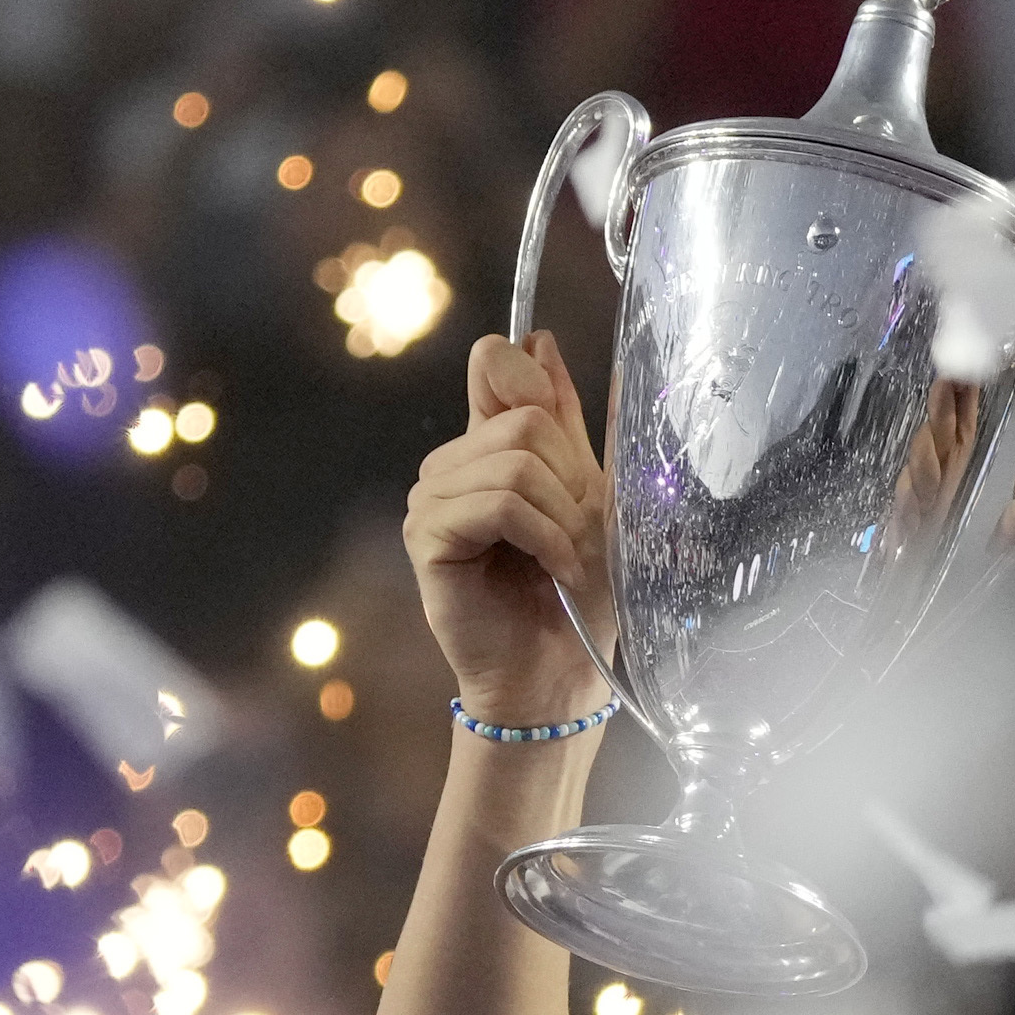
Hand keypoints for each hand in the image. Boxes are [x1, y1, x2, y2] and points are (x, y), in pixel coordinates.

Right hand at [402, 332, 616, 729]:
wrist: (556, 675)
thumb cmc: (576, 596)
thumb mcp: (588, 494)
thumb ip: (567, 421)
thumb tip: (542, 339)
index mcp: (485, 444)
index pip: (494, 362)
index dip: (539, 388)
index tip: (574, 456)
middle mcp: (450, 463)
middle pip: (522, 415)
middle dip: (572, 478)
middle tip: (582, 534)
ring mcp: (431, 498)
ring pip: (514, 461)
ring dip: (563, 516)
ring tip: (569, 559)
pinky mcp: (426, 536)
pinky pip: (497, 503)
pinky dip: (542, 536)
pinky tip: (553, 569)